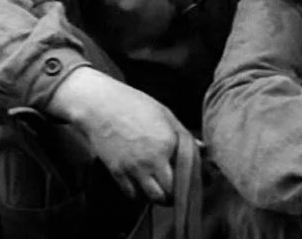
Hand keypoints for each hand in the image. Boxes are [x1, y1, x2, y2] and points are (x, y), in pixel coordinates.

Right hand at [46, 67, 192, 203]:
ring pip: (154, 197)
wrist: (99, 104)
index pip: (188, 173)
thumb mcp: (164, 113)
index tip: (191, 180)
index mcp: (168, 142)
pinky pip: (132, 194)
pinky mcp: (118, 172)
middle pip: (172, 190)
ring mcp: (134, 167)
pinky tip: (141, 186)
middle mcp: (153, 159)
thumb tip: (202, 148)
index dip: (192, 179)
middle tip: (176, 189)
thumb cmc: (133, 104)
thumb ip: (183, 134)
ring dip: (160, 197)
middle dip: (176, 192)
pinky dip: (139, 195)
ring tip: (161, 191)